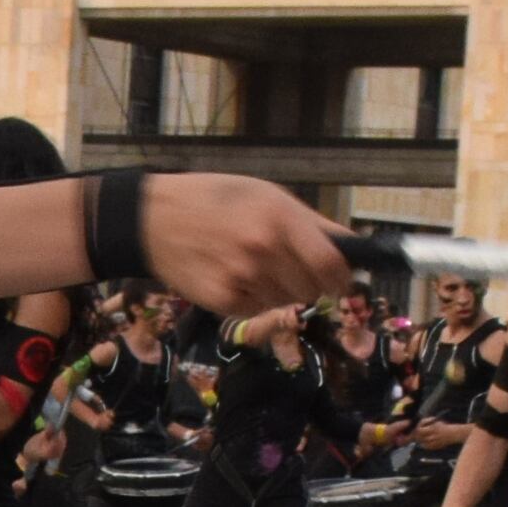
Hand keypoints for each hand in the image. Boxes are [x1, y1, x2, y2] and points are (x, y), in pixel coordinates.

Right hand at [135, 174, 349, 316]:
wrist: (153, 219)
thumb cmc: (216, 200)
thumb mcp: (267, 196)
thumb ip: (312, 224)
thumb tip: (354, 250)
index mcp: (280, 219)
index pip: (331, 265)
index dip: (342, 278)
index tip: (341, 280)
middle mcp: (264, 251)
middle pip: (313, 289)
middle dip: (310, 284)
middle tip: (289, 267)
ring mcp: (243, 279)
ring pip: (286, 302)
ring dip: (280, 290)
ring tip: (253, 266)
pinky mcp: (223, 302)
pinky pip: (259, 310)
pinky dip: (255, 299)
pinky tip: (234, 276)